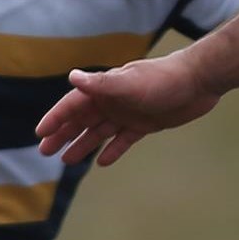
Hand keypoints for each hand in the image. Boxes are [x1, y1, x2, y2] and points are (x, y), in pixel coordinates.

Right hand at [34, 51, 222, 166]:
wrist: (198, 82)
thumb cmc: (163, 80)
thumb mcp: (130, 83)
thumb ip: (102, 83)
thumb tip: (72, 76)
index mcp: (105, 89)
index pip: (73, 105)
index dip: (56, 118)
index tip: (39, 133)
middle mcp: (113, 101)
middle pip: (82, 120)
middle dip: (63, 134)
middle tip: (45, 151)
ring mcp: (129, 113)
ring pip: (99, 132)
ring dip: (83, 144)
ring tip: (66, 160)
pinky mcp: (145, 124)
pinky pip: (123, 140)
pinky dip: (113, 150)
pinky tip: (102, 163)